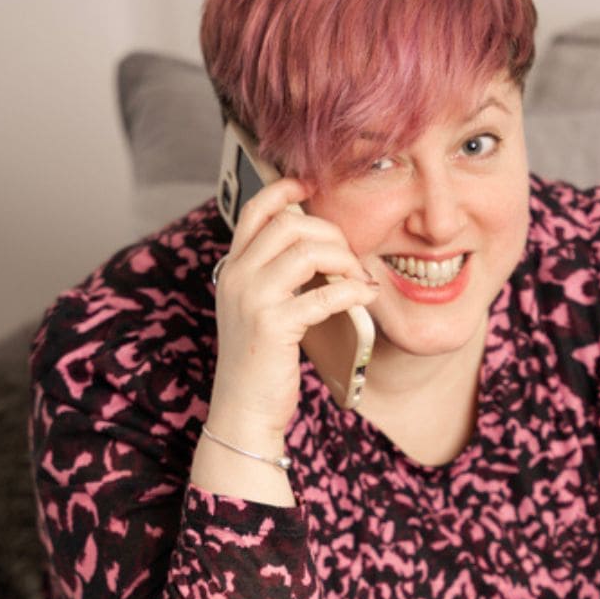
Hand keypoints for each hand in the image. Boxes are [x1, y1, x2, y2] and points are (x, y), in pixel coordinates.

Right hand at [209, 177, 379, 445]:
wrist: (244, 409)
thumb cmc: (260, 362)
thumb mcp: (260, 310)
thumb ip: (276, 278)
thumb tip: (320, 249)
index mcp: (233, 269)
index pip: (254, 211)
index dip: (285, 190)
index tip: (314, 189)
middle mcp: (237, 277)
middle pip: (289, 223)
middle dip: (331, 233)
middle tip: (351, 258)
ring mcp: (252, 299)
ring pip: (307, 250)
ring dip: (345, 259)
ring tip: (358, 278)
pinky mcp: (273, 325)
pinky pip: (326, 293)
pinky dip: (354, 290)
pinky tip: (366, 296)